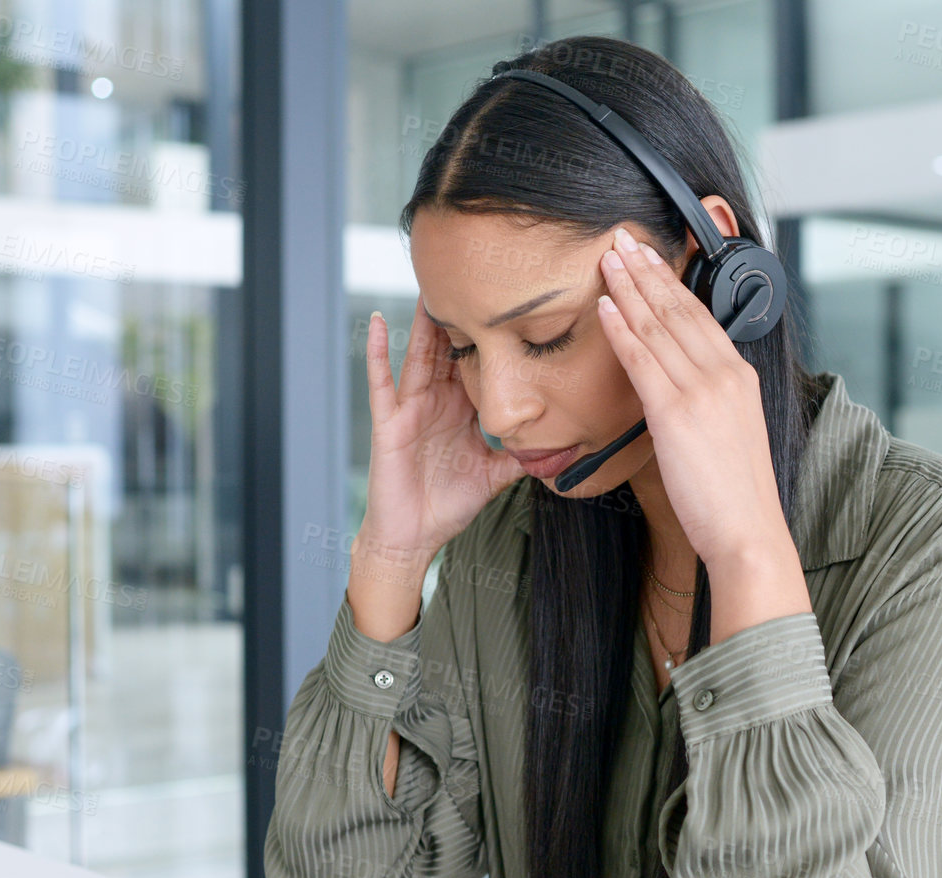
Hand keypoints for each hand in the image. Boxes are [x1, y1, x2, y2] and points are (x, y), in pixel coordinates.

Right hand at [361, 297, 526, 557]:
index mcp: (461, 410)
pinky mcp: (388, 422)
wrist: (412, 537)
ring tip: (432, 284)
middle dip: (459, 314)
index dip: (492, 335)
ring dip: (424, 322)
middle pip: (448, 349)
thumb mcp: (494, 475)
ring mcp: (410, 408)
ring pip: (419, 355)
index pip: (478, 364)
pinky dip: (378, 351)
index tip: (510, 302)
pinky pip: (382, 381)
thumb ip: (522, 457)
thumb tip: (563, 447)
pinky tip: (381, 322)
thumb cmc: (447, 506)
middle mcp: (436, 402)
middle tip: (472, 274)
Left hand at [594, 227, 790, 568]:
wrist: (746, 531)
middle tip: (623, 239)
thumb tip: (672, 390)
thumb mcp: (727, 434)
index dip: (672, 282)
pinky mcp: (676, 411)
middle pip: (679, 309)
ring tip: (608, 259)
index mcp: (739, 376)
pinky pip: (642, 359)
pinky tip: (604, 306)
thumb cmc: (732, 495)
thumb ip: (704, 403)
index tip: (651, 257)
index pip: (700, 316)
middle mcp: (725, 373)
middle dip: (648, 270)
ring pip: (658, 325)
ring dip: (629, 287)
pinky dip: (621, 328)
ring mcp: (702, 389)